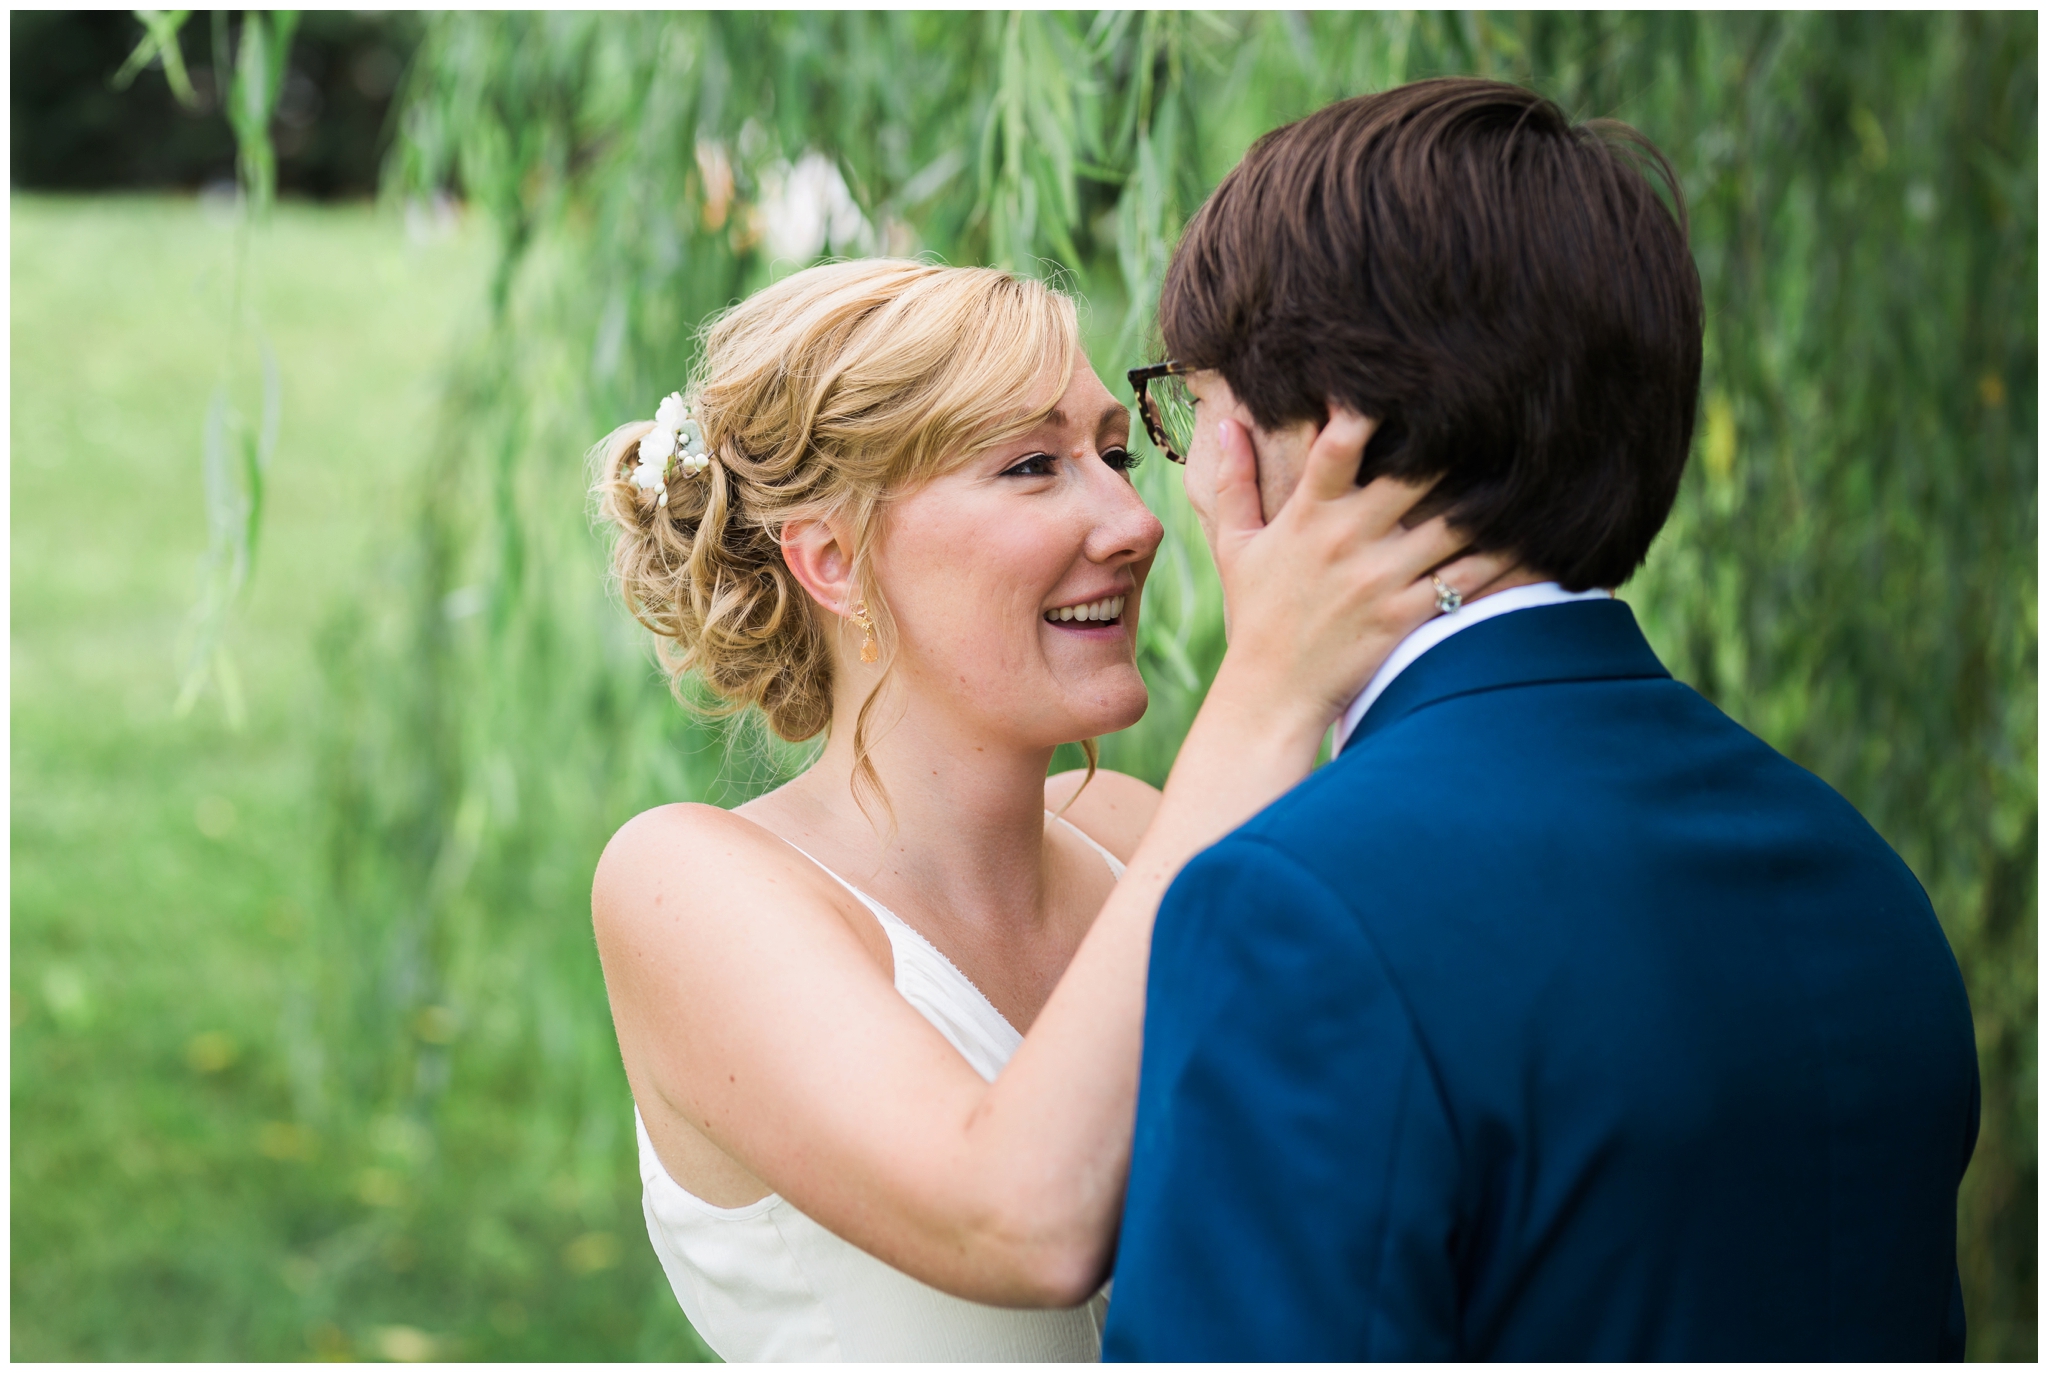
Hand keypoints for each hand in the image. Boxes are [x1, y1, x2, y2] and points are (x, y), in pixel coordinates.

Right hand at [1206, 406, 1512, 735]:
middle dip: (1456, 440)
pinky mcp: (1407, 615)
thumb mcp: (1235, 547)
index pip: (1336, 447)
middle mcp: (1348, 540)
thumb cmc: (1256, 617)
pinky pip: (1469, 580)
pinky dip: (1507, 558)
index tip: (1397, 374)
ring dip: (1495, 495)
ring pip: (1455, 524)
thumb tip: (1225, 426)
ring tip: (1534, 460)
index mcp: (1309, 516)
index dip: (1365, 406)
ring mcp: (1381, 578)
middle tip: (1495, 406)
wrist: (1271, 695)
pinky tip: (1541, 535)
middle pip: (1416, 473)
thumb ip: (1234, 483)